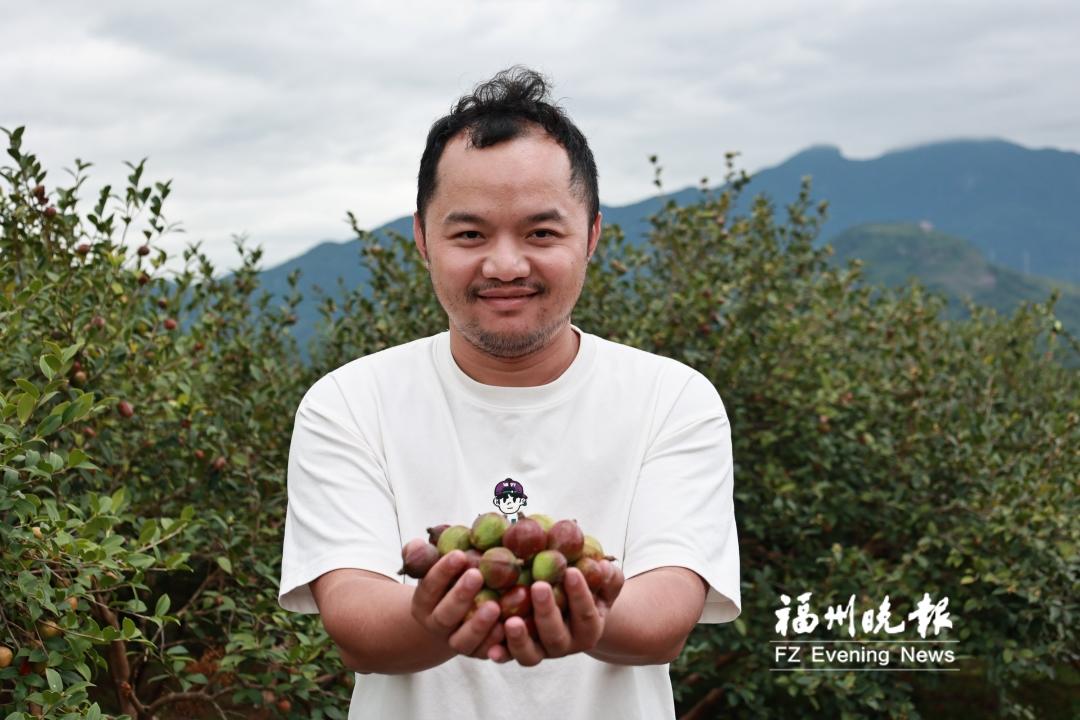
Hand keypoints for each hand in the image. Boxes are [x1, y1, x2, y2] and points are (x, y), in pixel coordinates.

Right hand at [410, 549, 505, 659]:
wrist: (454, 618)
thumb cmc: (447, 583)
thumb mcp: (434, 567)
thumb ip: (422, 554)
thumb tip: (416, 545)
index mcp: (423, 604)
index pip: (428, 588)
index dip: (442, 572)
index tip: (460, 554)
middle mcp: (437, 625)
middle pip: (445, 616)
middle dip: (460, 595)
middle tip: (477, 575)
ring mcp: (456, 642)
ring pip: (463, 640)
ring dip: (477, 624)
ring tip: (494, 605)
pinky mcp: (476, 652)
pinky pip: (484, 652)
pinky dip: (494, 642)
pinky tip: (506, 626)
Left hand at [490, 559, 624, 665]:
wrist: (570, 611)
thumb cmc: (588, 590)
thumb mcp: (603, 584)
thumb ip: (608, 577)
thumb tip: (602, 567)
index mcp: (588, 629)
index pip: (585, 614)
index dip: (580, 594)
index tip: (571, 571)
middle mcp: (565, 645)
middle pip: (556, 635)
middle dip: (547, 611)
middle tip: (539, 585)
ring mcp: (541, 651)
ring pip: (531, 654)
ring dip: (520, 639)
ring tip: (510, 621)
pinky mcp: (519, 652)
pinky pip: (509, 656)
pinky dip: (501, 653)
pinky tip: (491, 647)